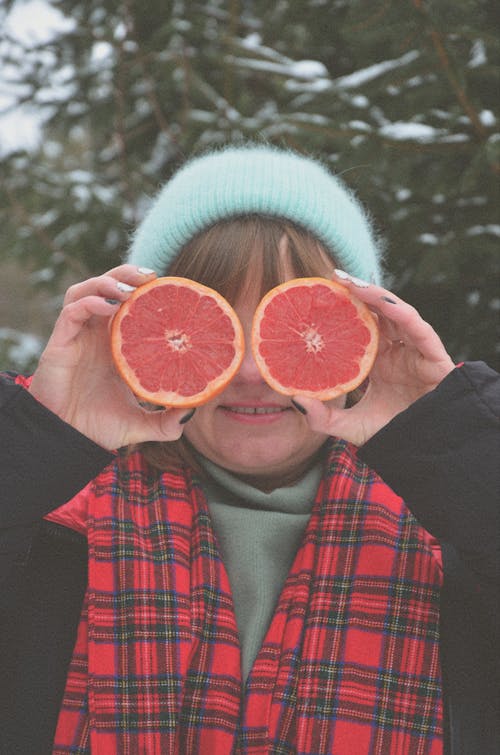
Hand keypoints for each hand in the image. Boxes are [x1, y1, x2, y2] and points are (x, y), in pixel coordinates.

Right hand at [28, 265, 190, 449]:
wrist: (68, 441)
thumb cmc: (97, 428)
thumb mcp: (140, 424)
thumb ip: (166, 421)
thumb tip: (193, 412)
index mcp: (113, 345)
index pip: (127, 305)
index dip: (143, 290)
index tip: (168, 285)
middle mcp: (94, 336)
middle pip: (106, 288)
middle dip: (126, 274)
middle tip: (152, 275)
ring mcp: (76, 337)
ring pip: (84, 291)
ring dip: (106, 282)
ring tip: (130, 287)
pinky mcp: (60, 344)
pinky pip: (73, 312)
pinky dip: (90, 303)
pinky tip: (109, 307)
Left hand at [294, 271, 454, 446]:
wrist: (422, 451)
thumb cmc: (391, 436)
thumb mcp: (349, 426)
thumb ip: (322, 417)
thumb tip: (293, 400)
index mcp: (379, 362)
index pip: (360, 326)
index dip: (344, 309)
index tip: (319, 295)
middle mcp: (397, 352)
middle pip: (377, 313)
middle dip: (358, 293)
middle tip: (333, 277)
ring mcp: (416, 352)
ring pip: (397, 313)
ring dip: (376, 295)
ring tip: (352, 282)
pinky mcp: (434, 357)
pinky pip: (419, 329)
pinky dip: (402, 313)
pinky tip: (383, 303)